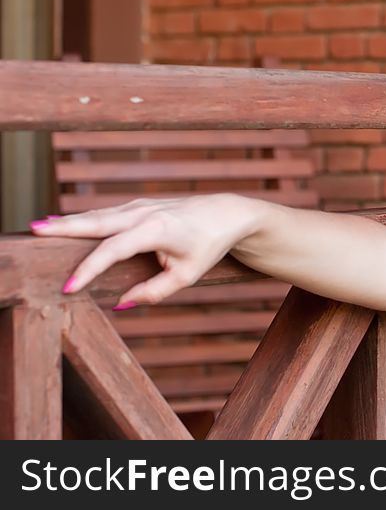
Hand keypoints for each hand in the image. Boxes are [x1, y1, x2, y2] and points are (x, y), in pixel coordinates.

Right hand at [29, 194, 256, 308]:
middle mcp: (143, 213)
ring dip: (68, 222)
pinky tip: (62, 224)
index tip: (69, 287)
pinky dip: (83, 220)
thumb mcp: (187, 275)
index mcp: (156, 230)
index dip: (89, 269)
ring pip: (98, 216)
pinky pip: (105, 215)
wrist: (226, 215)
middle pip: (97, 222)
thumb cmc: (208, 245)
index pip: (113, 250)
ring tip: (39, 229)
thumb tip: (122, 304)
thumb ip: (154, 291)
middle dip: (64, 228)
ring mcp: (139, 206)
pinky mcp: (137, 207)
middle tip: (34, 232)